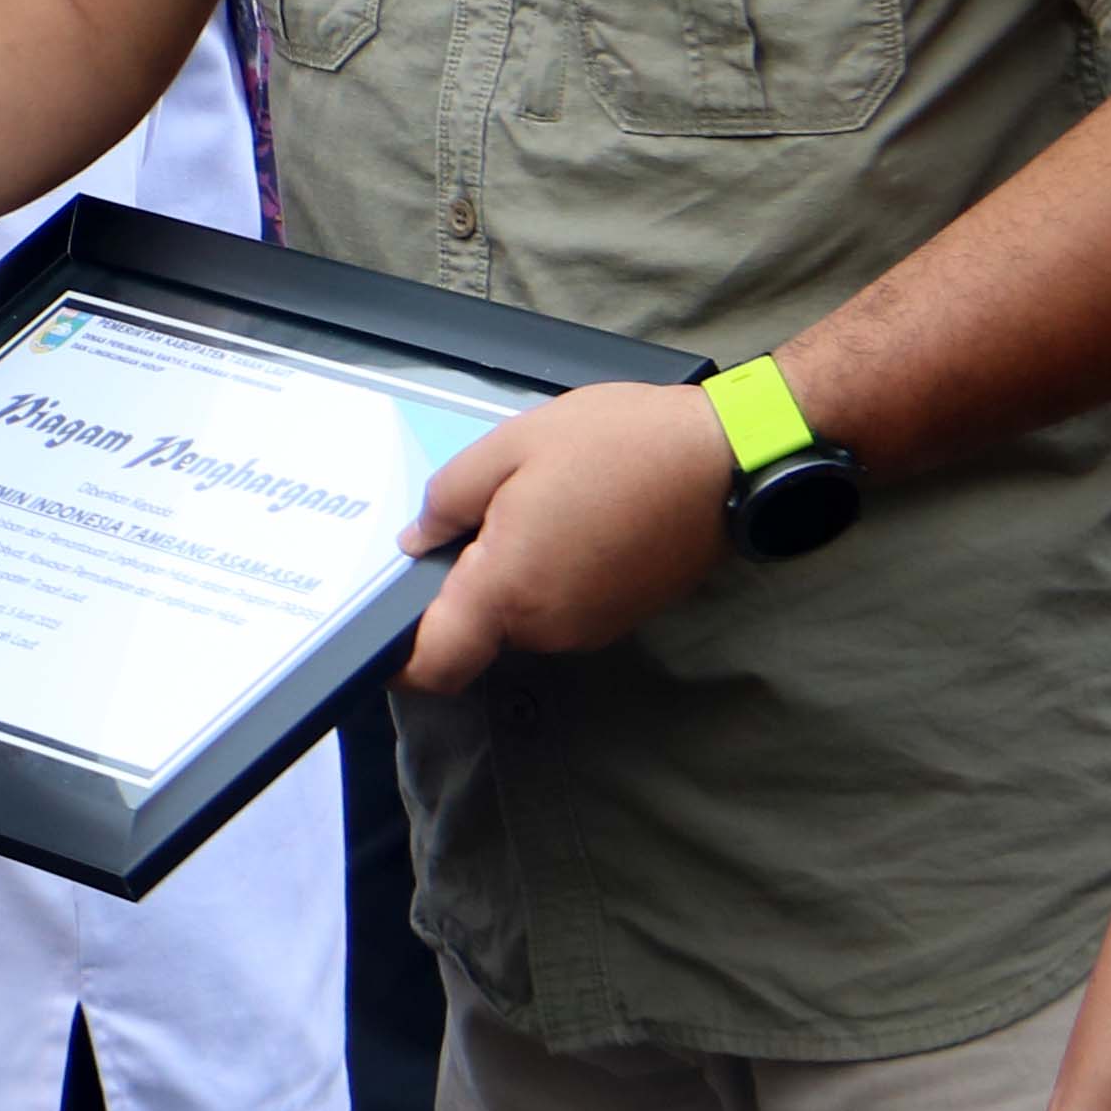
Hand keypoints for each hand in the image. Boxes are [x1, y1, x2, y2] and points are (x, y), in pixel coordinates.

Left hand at [397, 373, 734, 692]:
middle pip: (479, 628)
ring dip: (516, 570)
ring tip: (542, 498)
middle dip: (469, 581)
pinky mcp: (622, 615)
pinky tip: (576, 513)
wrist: (724, 460)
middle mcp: (548, 626)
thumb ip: (448, 499)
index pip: (437, 664)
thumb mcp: (511, 446)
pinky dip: (554, 571)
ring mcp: (590, 626)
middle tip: (487, 508)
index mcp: (509, 589)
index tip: (386, 637)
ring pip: (523, 613)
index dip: (402, 662)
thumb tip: (418, 541)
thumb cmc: (622, 445)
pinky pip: (563, 604)